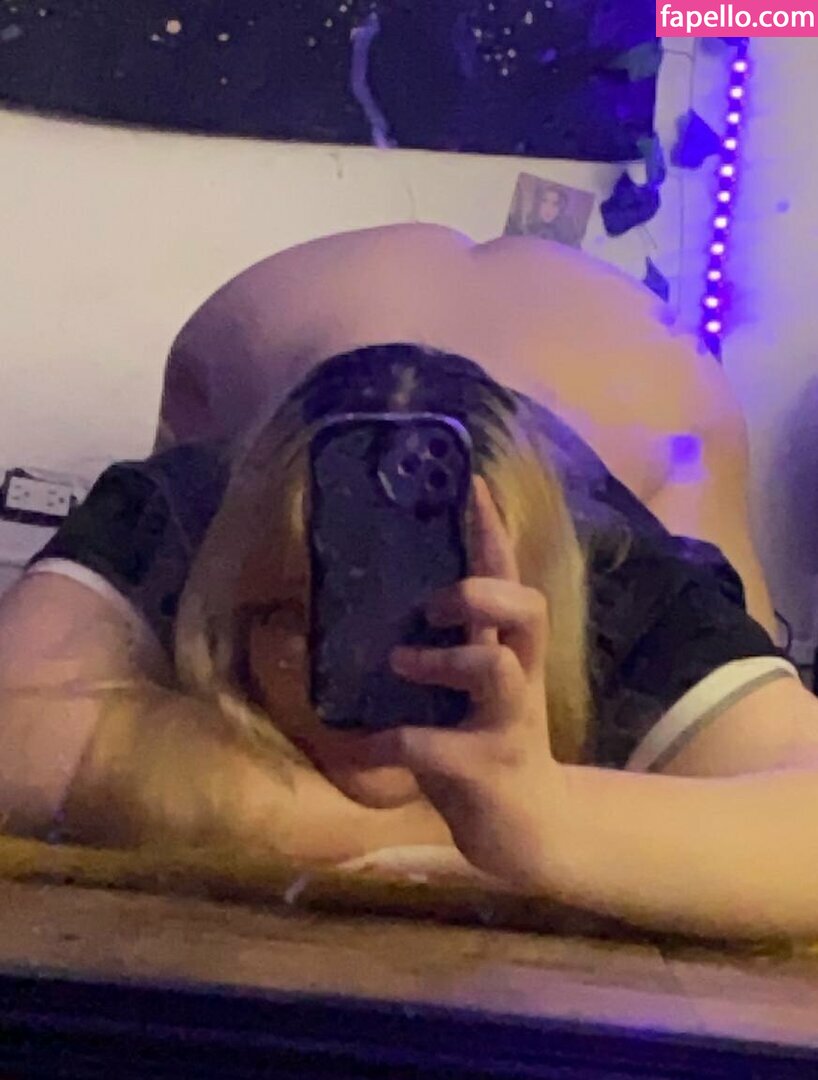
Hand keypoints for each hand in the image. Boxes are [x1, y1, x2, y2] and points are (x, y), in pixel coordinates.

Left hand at [364, 477, 570, 888]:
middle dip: (481, 590)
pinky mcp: (486, 768)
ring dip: (442, 658)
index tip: (472, 485)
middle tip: (432, 602)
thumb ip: (443, 654)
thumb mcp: (469, 694)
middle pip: (527, 608)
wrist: (529, 832)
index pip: (510, 578)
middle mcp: (519, 677)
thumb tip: (378, 620)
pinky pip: (433, 746)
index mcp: (511, 651)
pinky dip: (388, 742)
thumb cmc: (486, 750)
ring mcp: (509, 723)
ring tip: (400, 662)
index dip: (492, 533)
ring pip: (495, 667)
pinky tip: (358, 746)